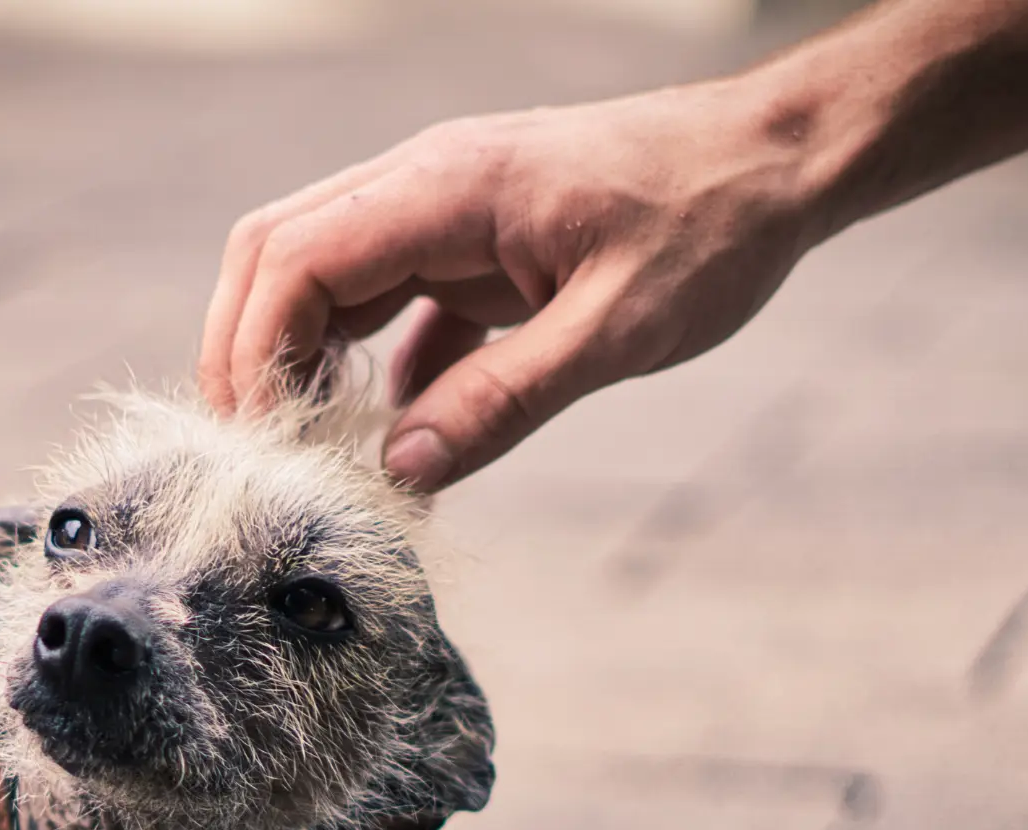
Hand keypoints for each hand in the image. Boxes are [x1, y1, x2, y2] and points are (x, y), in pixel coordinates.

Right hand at [195, 79, 828, 490]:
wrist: (777, 161)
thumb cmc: (711, 227)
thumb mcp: (618, 329)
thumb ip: (505, 399)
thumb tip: (400, 471)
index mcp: (447, 187)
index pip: (295, 257)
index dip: (257, 350)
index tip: (266, 441)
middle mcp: (426, 184)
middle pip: (280, 253)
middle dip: (250, 349)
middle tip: (262, 450)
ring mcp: (445, 209)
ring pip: (324, 273)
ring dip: (302, 355)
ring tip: (318, 450)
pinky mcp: (475, 242)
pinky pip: (390, 298)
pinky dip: (371, 362)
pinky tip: (395, 429)